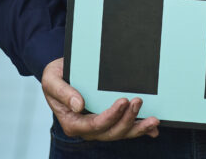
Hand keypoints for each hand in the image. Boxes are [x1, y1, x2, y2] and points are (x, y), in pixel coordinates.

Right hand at [41, 58, 159, 140]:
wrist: (61, 73)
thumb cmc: (55, 77)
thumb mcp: (51, 80)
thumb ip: (63, 92)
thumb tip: (78, 105)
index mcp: (72, 122)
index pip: (94, 125)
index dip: (110, 116)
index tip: (123, 101)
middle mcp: (87, 127)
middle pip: (111, 132)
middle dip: (127, 120)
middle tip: (138, 101)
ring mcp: (100, 125)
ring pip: (121, 133)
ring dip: (138, 127)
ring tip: (153, 120)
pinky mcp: (109, 119)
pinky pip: (125, 128)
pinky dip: (140, 130)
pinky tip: (153, 129)